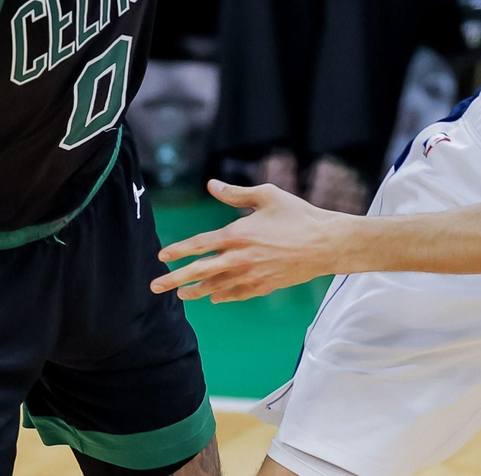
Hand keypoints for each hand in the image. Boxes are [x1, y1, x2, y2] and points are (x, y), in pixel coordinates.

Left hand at [151, 180, 349, 301]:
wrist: (325, 244)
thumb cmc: (297, 215)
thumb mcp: (267, 196)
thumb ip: (235, 193)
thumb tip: (211, 185)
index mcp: (237, 234)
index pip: (199, 245)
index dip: (178, 250)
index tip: (162, 256)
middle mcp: (240, 259)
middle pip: (200, 271)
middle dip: (175, 279)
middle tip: (155, 286)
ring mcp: (251, 276)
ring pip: (216, 287)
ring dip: (196, 291)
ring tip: (182, 295)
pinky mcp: (264, 286)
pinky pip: (236, 294)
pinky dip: (222, 295)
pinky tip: (213, 296)